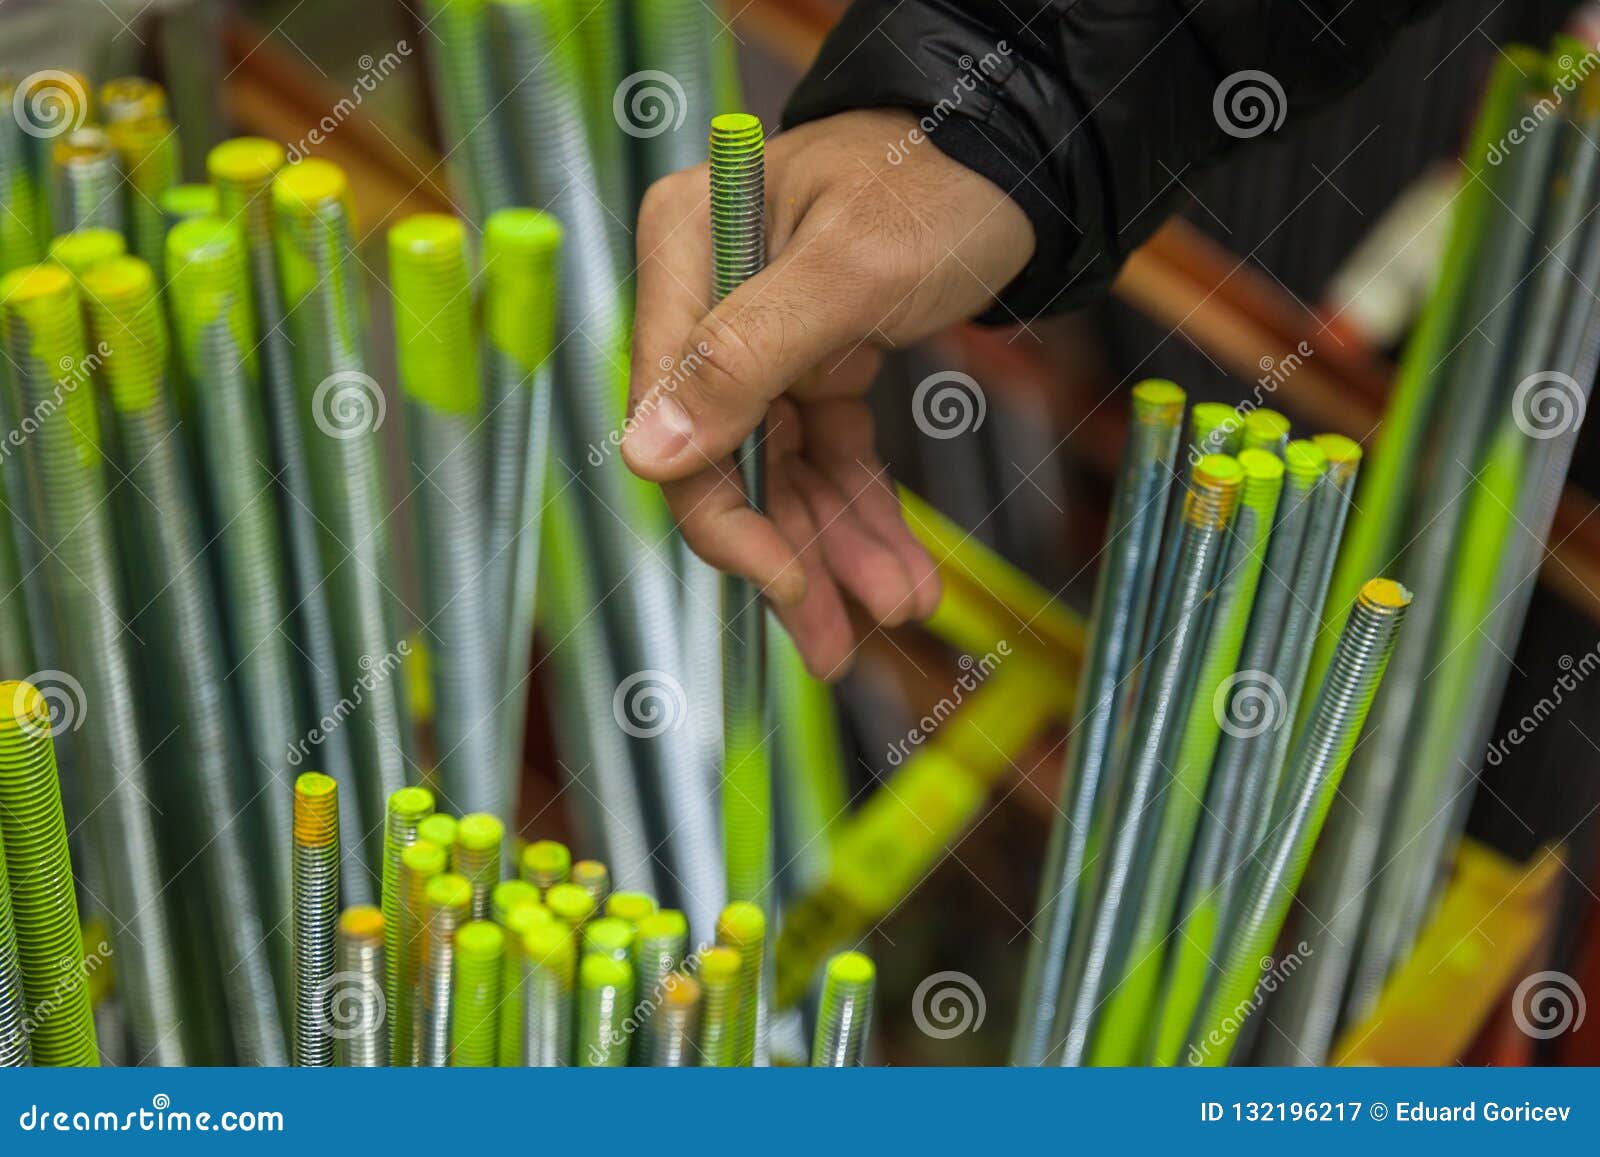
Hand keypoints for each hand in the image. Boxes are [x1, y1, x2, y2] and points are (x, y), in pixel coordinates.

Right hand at [622, 108, 1034, 678]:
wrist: (1023, 157)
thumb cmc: (941, 183)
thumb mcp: (852, 269)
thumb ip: (745, 355)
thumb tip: (644, 455)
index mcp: (687, 251)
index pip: (674, 417)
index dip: (725, 517)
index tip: (788, 588)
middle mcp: (708, 296)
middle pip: (725, 459)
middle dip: (791, 555)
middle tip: (841, 645)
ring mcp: (759, 333)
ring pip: (783, 470)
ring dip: (837, 547)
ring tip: (898, 608)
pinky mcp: (814, 358)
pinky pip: (828, 452)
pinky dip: (863, 509)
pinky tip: (900, 566)